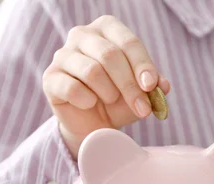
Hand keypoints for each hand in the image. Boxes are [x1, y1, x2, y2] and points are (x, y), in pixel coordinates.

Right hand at [42, 15, 170, 158]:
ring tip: (110, 101)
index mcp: (107, 29)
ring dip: (108, 93)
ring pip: (92, 71)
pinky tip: (89, 104)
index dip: (142, 65)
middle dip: (129, 86)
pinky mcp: (50, 77)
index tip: (151, 86)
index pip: (128, 41)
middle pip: (110, 55)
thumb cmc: (117, 100)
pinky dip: (87, 101)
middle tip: (141, 108)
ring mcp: (62, 55)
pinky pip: (72, 88)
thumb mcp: (140, 93)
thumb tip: (163, 85)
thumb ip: (152, 85)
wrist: (91, 124)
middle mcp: (82, 35)